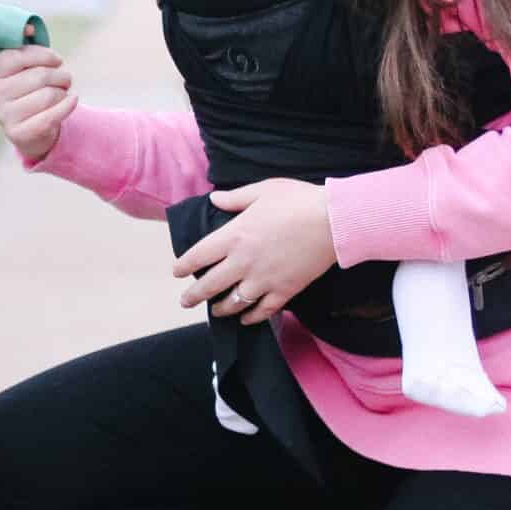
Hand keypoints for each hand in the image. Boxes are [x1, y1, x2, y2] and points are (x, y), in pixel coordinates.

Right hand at [0, 43, 76, 161]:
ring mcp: (4, 115)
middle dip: (60, 75)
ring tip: (62, 93)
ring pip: (49, 95)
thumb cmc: (31, 88)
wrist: (30, 128)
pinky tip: (71, 100)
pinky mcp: (18, 134)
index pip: (22, 54)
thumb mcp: (25, 66)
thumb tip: (29, 26)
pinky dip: (68, 105)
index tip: (56, 60)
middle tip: (64, 79)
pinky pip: (53, 115)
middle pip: (41, 76)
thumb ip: (26, 44)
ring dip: (63, 92)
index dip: (46, 55)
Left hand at [173, 178, 336, 325]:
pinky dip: (251, 318)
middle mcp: (243, 261)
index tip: (177, 272)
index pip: (198, 255)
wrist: (334, 221)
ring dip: (220, 308)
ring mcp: (263, 279)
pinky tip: (245, 318)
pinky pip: (262, 311)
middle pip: (209, 285)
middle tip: (185, 301)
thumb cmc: (298, 200)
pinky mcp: (284, 291)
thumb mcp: (263, 190)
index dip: (184, 265)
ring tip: (214, 310)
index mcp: (234, 235)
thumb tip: (214, 199)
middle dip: (193, 296)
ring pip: (233, 302)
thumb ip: (235, 198)